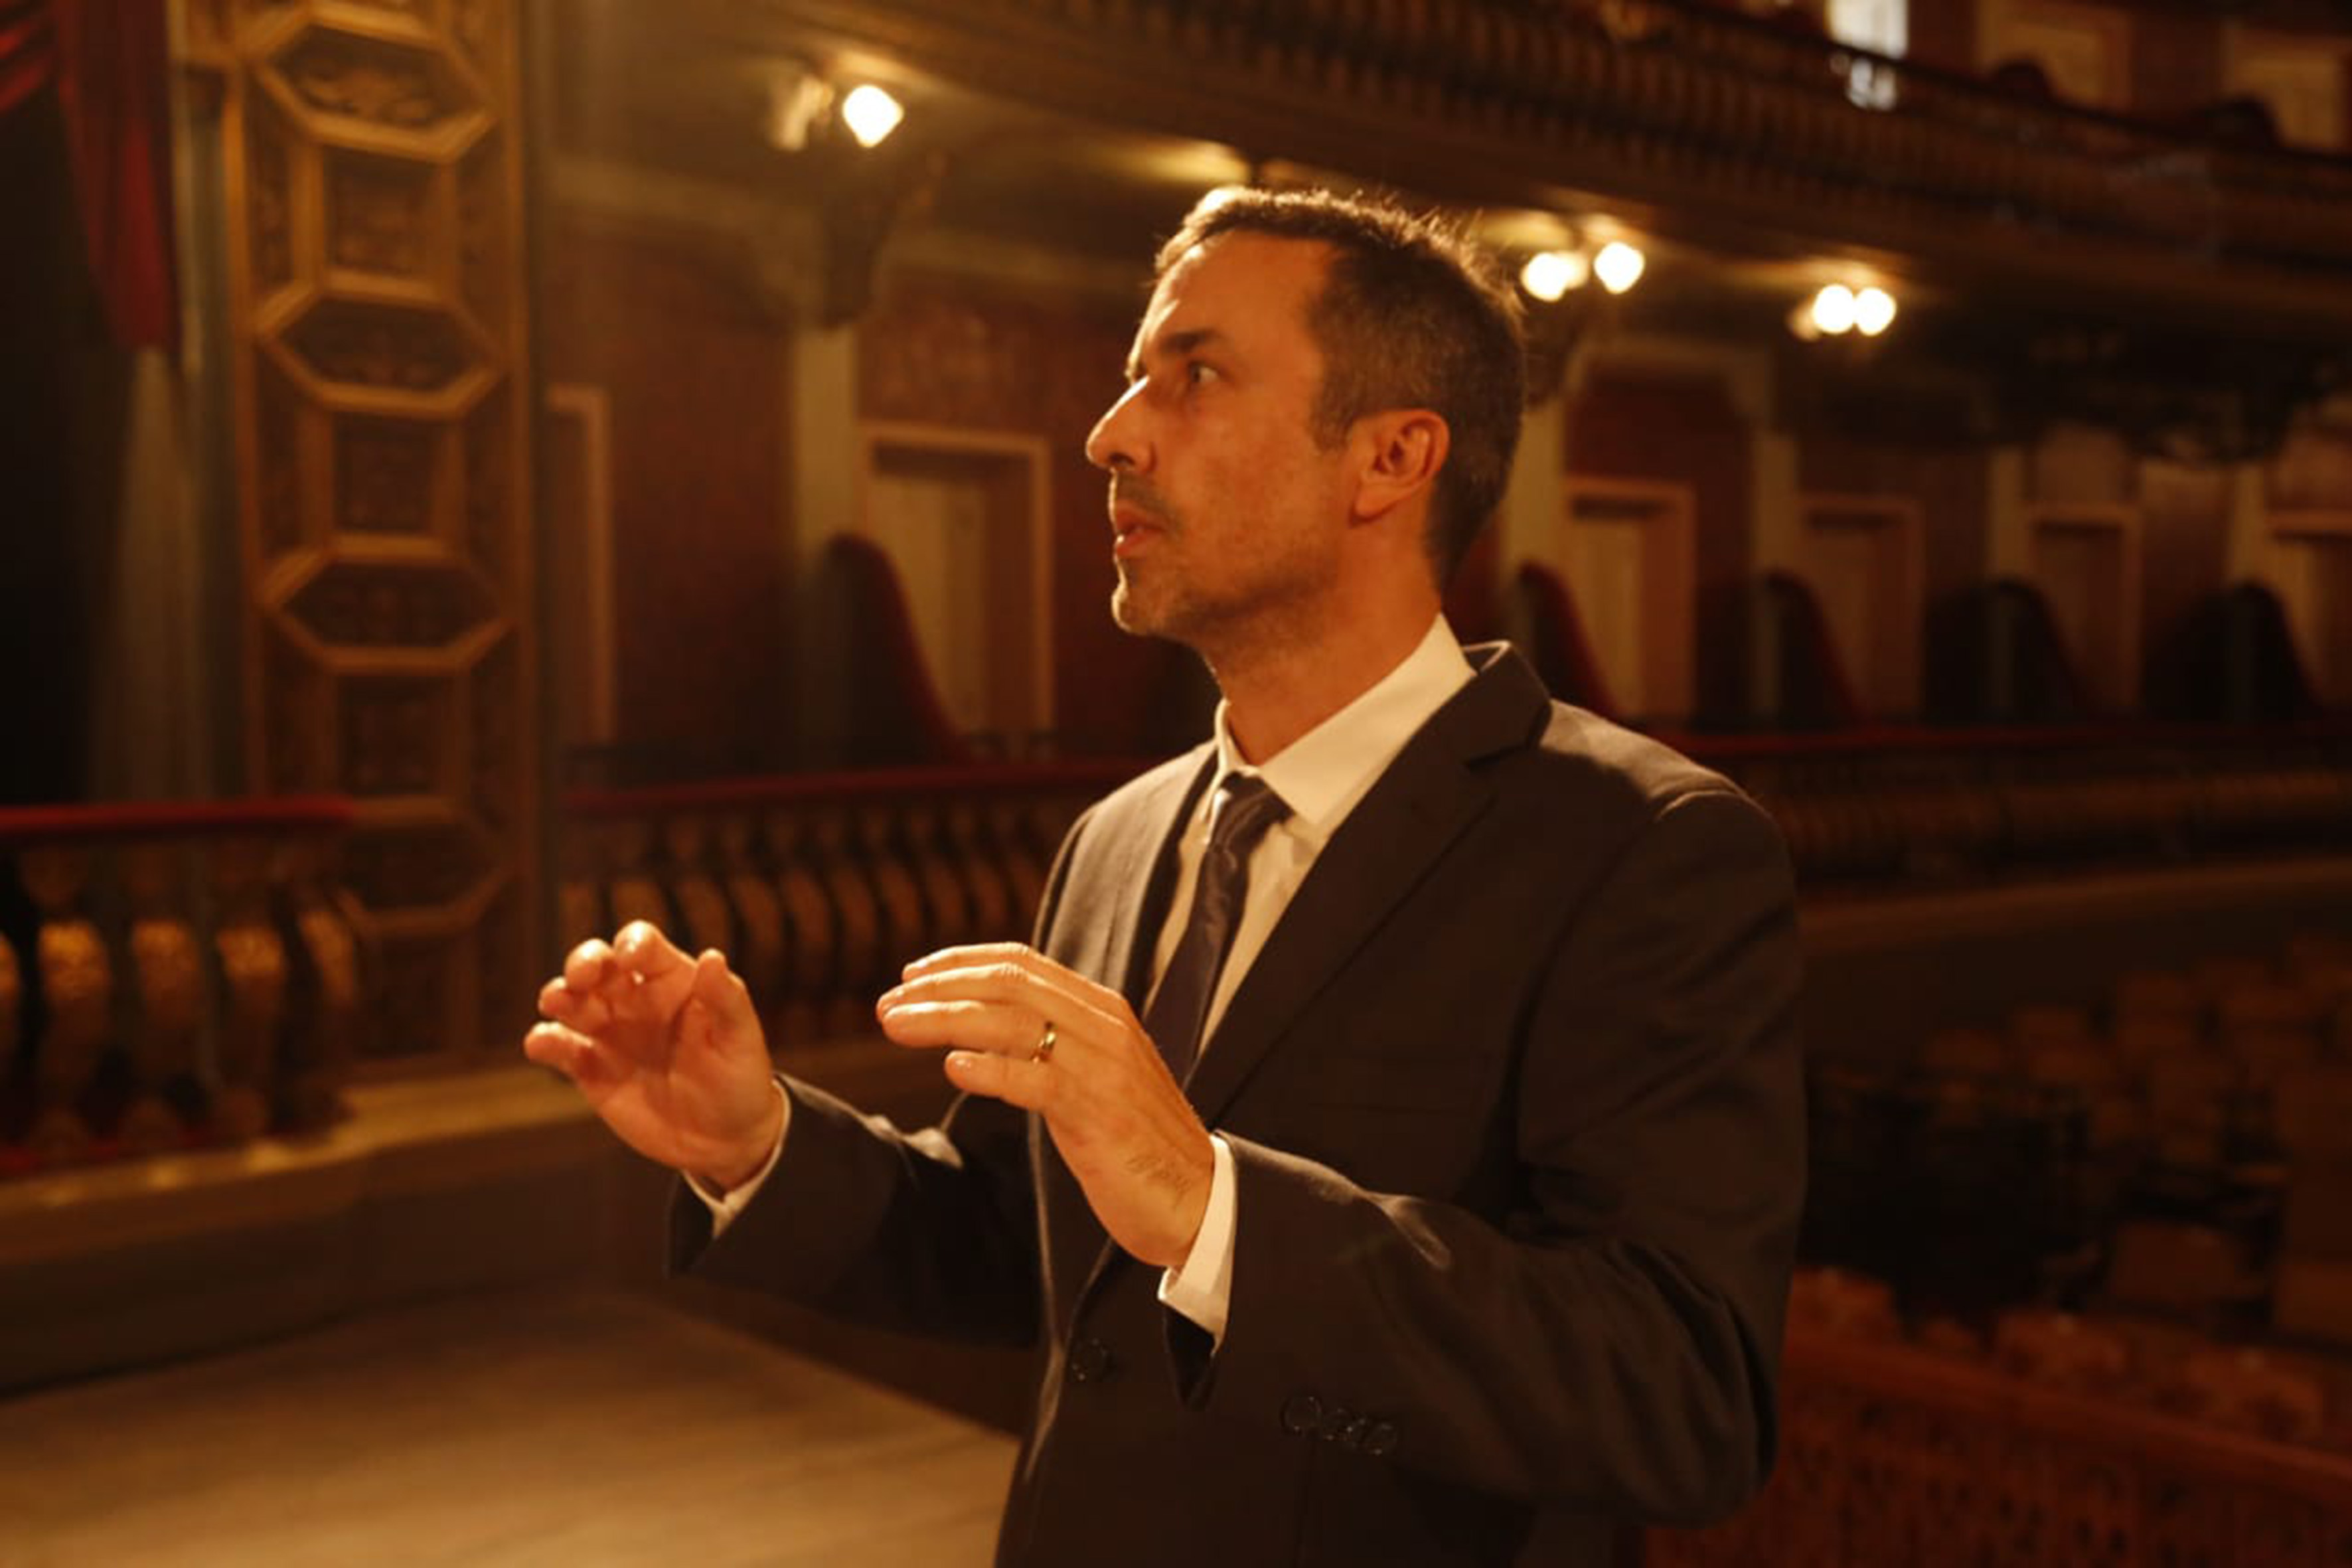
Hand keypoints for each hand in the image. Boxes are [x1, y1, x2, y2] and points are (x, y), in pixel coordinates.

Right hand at [524, 920, 782, 1190]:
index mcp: (672, 981)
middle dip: (584, 962)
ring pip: (572, 1001)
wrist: (722, 1139)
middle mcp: (634, 999)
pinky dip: (545, 1042)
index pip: (644, 947)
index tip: (630, 958)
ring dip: (559, 995)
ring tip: (556, 1002)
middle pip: (598, 964)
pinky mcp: (590, 1069)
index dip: (633, 944)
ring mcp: (609, 1032)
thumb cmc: (739, 1078)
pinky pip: (560, 1048)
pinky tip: (542, 1044)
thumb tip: (712, 957)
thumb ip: (726, 999)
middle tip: (582, 976)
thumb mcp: (740, 1039)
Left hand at [876, 943, 1213, 1268]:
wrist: (1196, 1197)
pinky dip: (991, 1070)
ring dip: (945, 1020)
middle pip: (1009, 985)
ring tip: (897, 1027)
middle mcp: (1104, 1027)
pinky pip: (1037, 1080)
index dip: (960, 962)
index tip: (911, 976)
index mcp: (1102, 1009)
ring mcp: (1103, 1068)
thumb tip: (985, 1026)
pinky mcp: (1099, 1114)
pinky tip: (953, 1068)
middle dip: (940, 988)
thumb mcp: (1093, 1074)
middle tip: (886, 1004)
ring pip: (1013, 1024)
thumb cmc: (1134, 1139)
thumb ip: (1053, 1042)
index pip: (1021, 963)